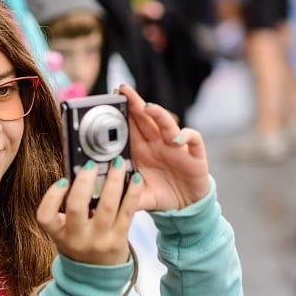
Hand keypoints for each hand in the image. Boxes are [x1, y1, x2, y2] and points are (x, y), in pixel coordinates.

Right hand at [36, 157, 142, 264]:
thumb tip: (81, 171)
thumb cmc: (79, 244)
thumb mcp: (65, 230)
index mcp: (59, 234)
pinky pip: (126, 213)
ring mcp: (99, 240)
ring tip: (116, 163)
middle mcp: (77, 238)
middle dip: (84, 183)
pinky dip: (132, 193)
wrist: (96, 277)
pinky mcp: (119, 239)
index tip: (63, 180)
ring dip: (112, 182)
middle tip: (92, 163)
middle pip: (76, 208)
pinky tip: (135, 179)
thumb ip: (68, 207)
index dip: (51, 196)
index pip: (45, 216)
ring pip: (106, 207)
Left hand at [118, 84, 209, 210]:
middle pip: (146, 119)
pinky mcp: (194, 155)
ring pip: (167, 124)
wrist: (186, 206)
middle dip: (135, 103)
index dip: (122, 113)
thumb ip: (123, 194)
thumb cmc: (161, 195)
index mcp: (142, 151)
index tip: (110, 99)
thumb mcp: (139, 196)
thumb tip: (101, 198)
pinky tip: (177, 139)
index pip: (130, 127)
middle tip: (123, 90)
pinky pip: (193, 139)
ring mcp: (176, 147)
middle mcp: (158, 144)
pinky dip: (187, 136)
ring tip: (148, 107)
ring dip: (158, 114)